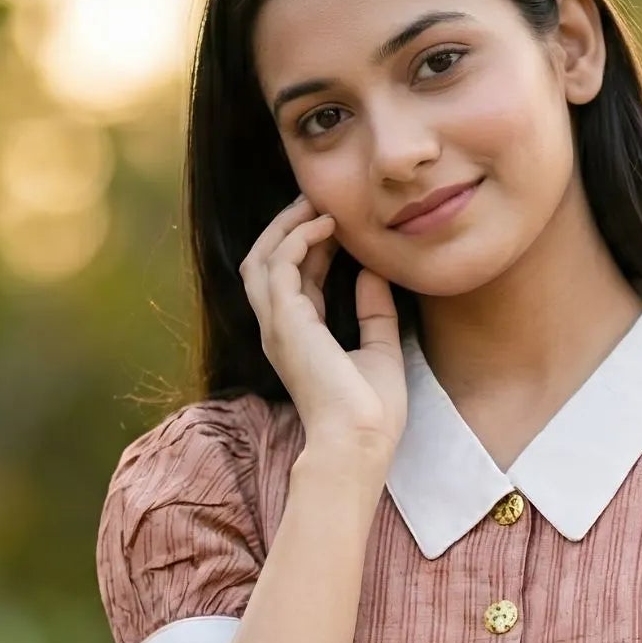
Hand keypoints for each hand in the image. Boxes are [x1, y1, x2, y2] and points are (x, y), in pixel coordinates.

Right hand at [240, 193, 406, 464]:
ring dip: (287, 225)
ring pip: (261, 257)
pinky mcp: (285, 321)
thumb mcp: (380, 350)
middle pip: (265, 261)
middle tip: (318, 200)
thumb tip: (373, 272)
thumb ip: (374, 311)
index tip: (339, 222)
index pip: (293, 278)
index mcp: (298, 338)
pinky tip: (327, 226)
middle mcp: (279, 329)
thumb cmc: (370, 412)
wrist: (360, 441)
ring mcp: (277, 325)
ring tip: (318, 204)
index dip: (311, 245)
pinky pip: (279, 263)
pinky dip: (298, 238)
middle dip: (287, 226)